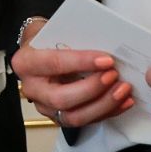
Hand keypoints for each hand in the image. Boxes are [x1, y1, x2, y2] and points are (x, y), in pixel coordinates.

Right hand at [12, 20, 132, 128]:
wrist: (39, 51)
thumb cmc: (49, 38)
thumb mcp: (55, 31)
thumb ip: (74, 39)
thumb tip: (107, 45)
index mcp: (26, 63)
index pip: (54, 64)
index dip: (82, 63)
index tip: (107, 60)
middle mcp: (32, 88)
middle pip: (61, 98)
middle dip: (92, 89)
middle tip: (114, 76)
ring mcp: (45, 107)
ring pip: (74, 117)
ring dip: (103, 105)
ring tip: (123, 90)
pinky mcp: (59, 117)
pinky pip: (85, 121)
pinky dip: (108, 112)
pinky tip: (124, 101)